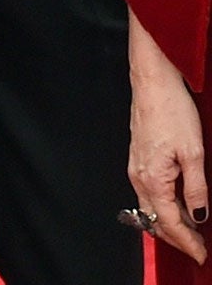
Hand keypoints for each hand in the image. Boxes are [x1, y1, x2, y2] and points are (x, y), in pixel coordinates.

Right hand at [130, 28, 208, 263]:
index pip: (170, 222)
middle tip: (199, 248)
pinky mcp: (138, 159)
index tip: (202, 255)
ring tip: (193, 231)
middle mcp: (139, 177)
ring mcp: (136, 168)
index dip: (188, 242)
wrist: (153, 84)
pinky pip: (149, 193)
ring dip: (170, 223)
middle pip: (155, 220)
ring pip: (150, 208)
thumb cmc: (171, 112)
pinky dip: (163, 207)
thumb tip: (200, 215)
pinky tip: (179, 205)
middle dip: (177, 238)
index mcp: (152, 178)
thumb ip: (196, 188)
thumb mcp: (194, 153)